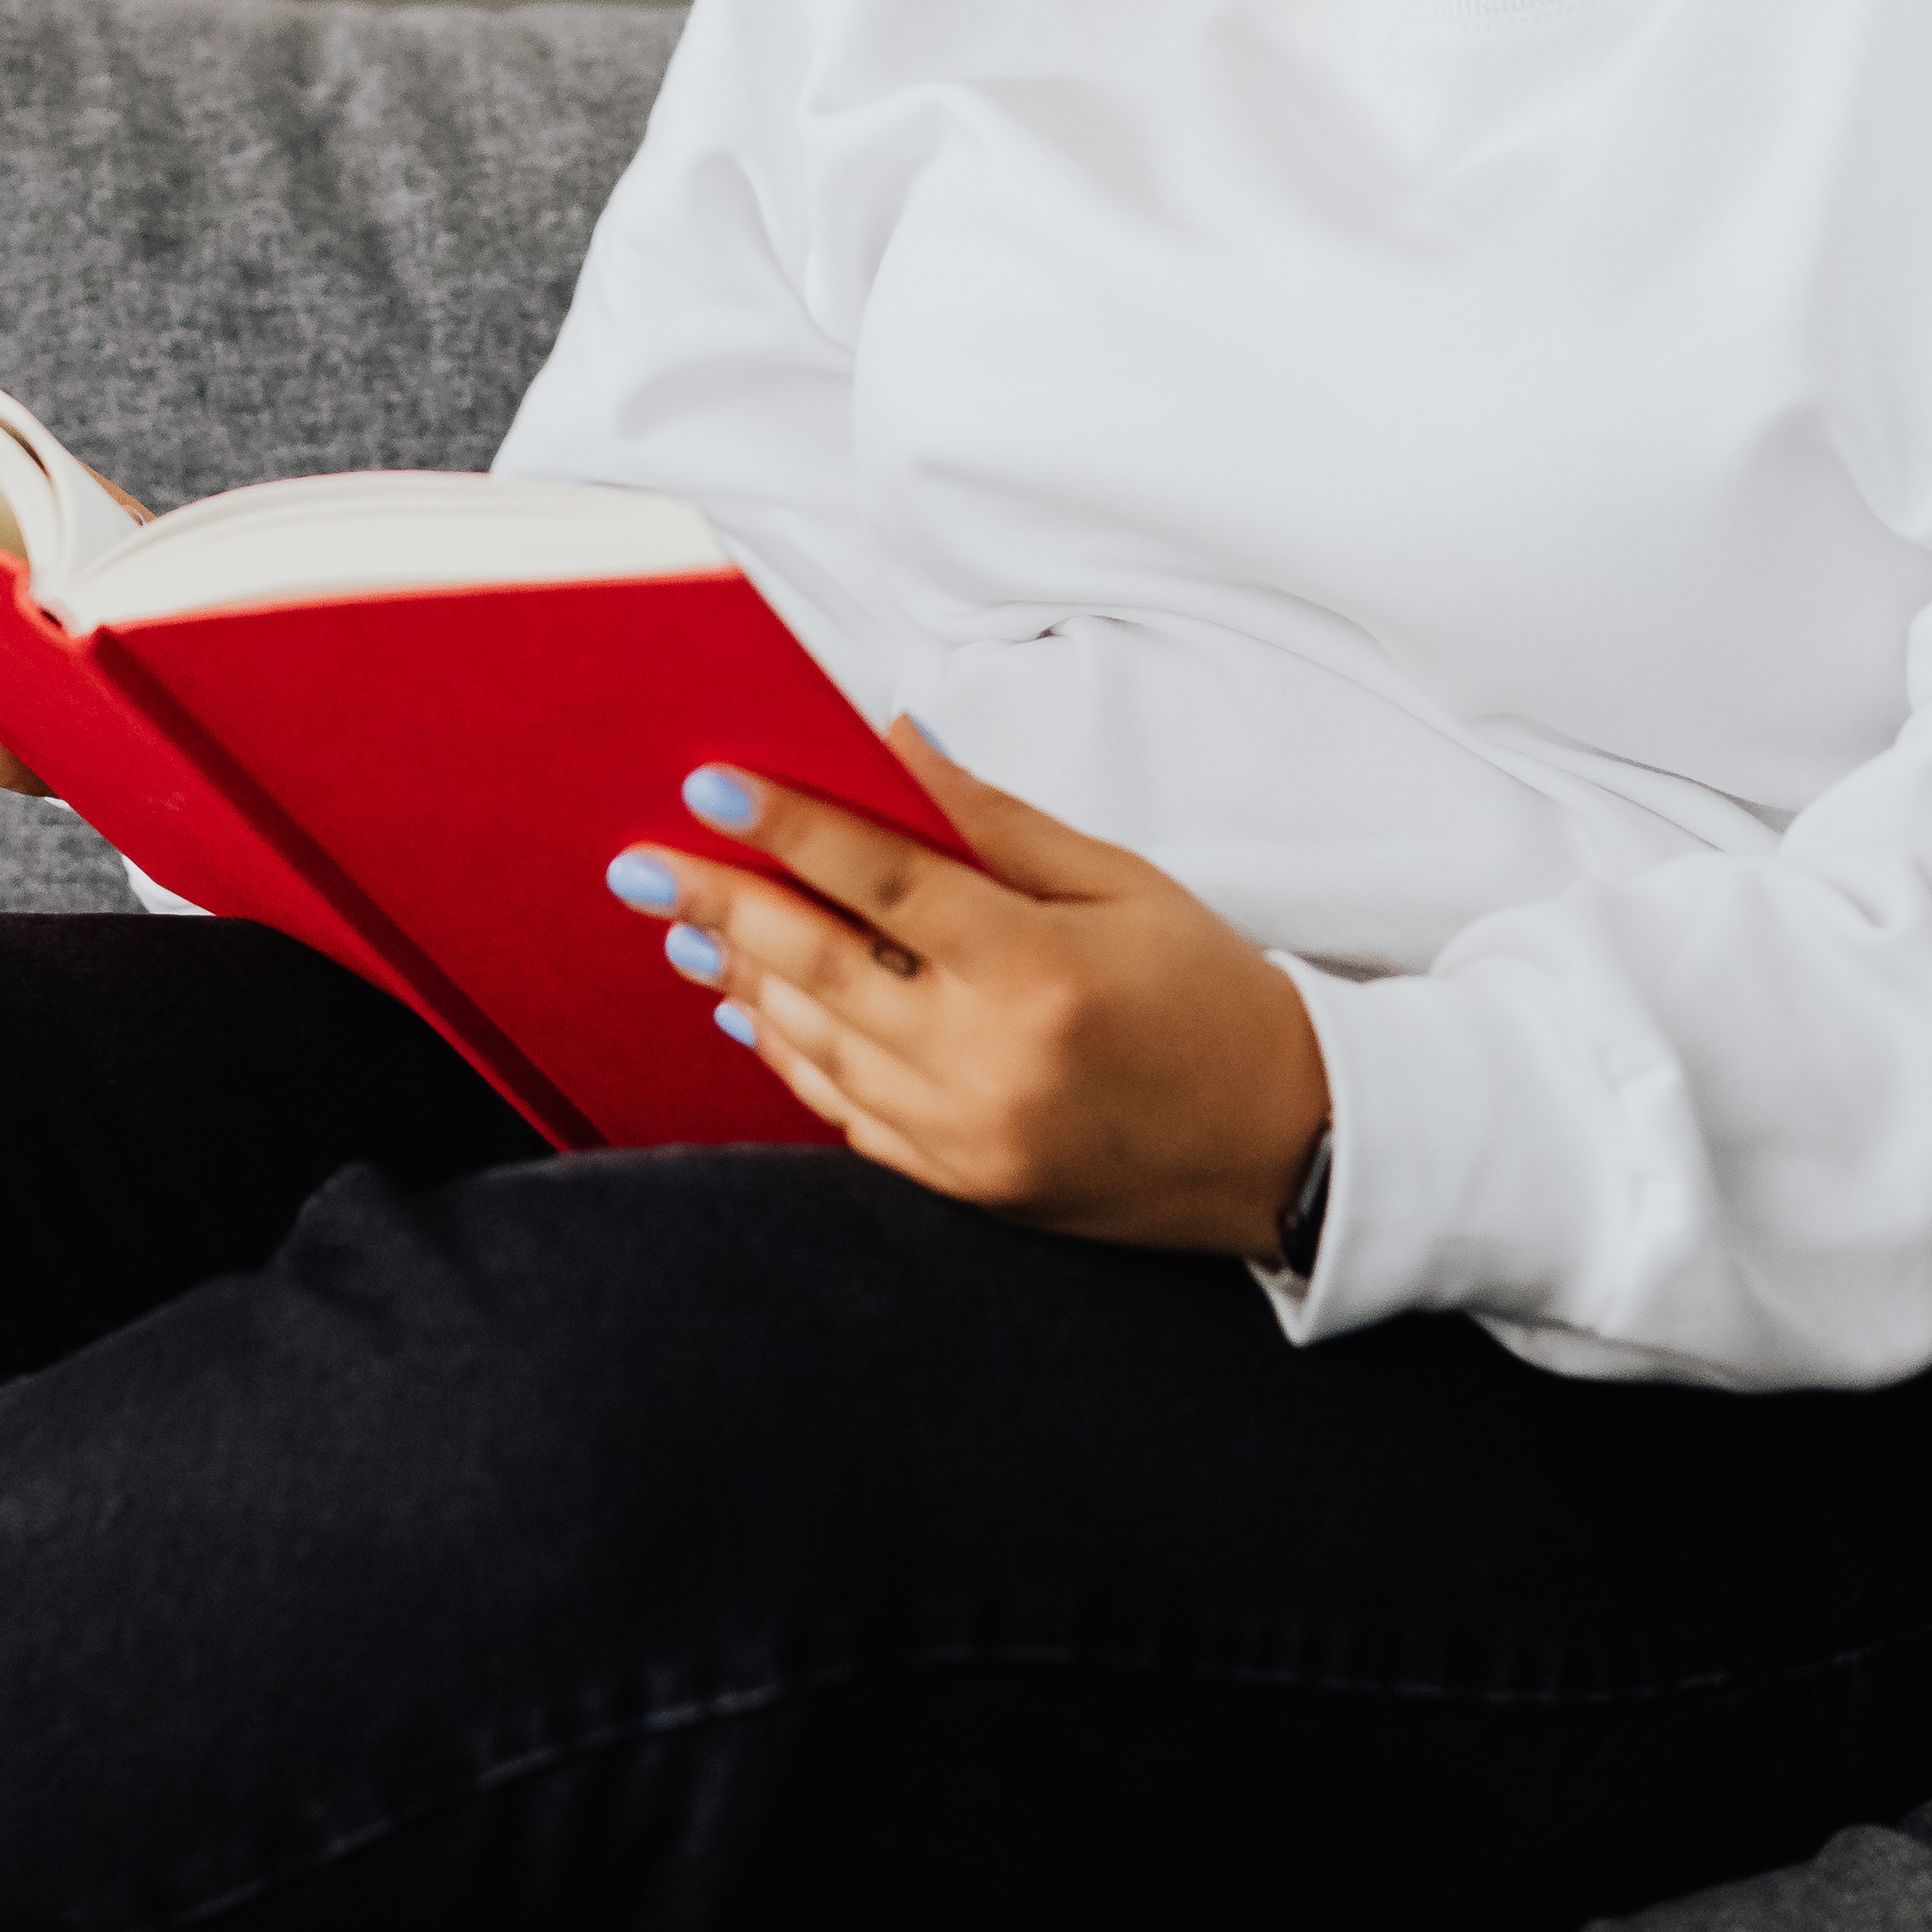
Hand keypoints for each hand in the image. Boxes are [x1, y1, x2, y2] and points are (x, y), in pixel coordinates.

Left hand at [612, 724, 1329, 1257]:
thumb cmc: (1213, 996)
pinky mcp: (964, 1187)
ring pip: (819, 1046)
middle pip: (822, 968)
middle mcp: (992, 1062)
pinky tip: (753, 1014)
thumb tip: (898, 744)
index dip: (788, 829)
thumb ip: (999, 824)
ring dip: (743, 981)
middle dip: (720, 908)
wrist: (1292, 1148)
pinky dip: (792, 1059)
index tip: (708, 785)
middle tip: (639, 865)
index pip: (884, 883)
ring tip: (681, 930)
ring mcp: (970, 1137)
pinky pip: (848, 1117)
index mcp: (1038, 973)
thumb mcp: (1124, 886)